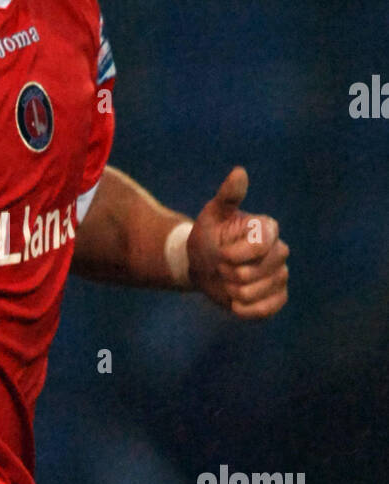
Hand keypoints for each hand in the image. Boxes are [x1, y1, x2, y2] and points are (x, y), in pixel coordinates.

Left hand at [187, 167, 288, 318]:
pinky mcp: (277, 298)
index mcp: (268, 229)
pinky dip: (244, 309)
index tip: (220, 251)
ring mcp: (280, 276)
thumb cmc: (208, 235)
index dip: (233, 254)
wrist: (203, 265)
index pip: (260, 246)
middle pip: (255, 273)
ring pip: (256, 293)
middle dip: (229, 274)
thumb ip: (228, 195)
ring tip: (227, 281)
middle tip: (222, 266)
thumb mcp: (213, 214)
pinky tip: (235, 301)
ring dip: (233, 291)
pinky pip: (265, 311)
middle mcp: (280, 251)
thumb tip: (239, 172)